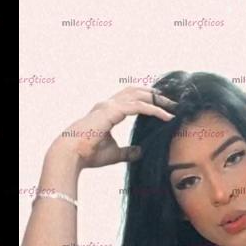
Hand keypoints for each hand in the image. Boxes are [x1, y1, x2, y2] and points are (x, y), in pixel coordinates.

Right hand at [48, 86, 177, 169]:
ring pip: (139, 95)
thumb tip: (140, 152)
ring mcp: (109, 105)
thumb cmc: (88, 154)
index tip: (163, 105)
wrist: (72, 154)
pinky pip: (138, 106)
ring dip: (158, 100)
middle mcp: (108, 105)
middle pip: (136, 92)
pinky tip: (166, 116)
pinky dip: (154, 110)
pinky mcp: (112, 111)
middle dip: (155, 95)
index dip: (147, 99)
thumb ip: (127, 152)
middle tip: (172, 102)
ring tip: (173, 107)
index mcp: (107, 111)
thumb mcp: (114, 153)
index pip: (131, 99)